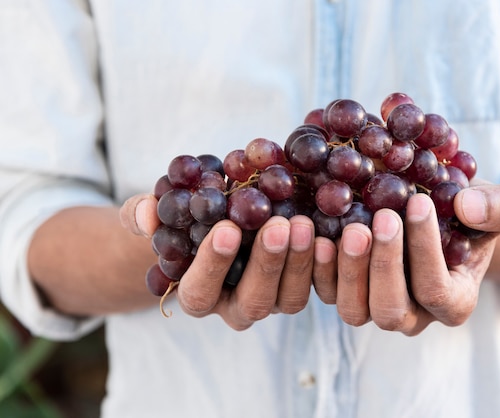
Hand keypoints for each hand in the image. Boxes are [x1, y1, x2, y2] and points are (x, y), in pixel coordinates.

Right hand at [120, 193, 314, 329]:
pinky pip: (317, 286)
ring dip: (299, 264)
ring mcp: (271, 299)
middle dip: (267, 265)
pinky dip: (325, 264)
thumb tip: (145, 215)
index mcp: (198, 294)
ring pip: (289, 299)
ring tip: (304, 223)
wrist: (215, 224)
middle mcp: (236, 306)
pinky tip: (331, 232)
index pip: (200, 293)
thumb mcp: (158, 213)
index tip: (226, 230)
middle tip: (279, 225)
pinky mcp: (299, 285)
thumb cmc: (182, 223)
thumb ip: (143, 213)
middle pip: (253, 302)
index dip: (213, 266)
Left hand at [312, 182, 499, 335]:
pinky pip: (326, 292)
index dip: (426, 251)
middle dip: (384, 266)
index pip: (437, 290)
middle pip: (391, 310)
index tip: (418, 202)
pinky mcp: (345, 291)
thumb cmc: (468, 213)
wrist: (439, 213)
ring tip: (351, 227)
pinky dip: (319, 267)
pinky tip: (317, 232)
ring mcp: (375, 306)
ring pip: (355, 310)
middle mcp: (413, 315)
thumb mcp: (498, 204)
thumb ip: (499, 207)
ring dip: (349, 270)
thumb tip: (469, 208)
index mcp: (454, 302)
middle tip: (382, 217)